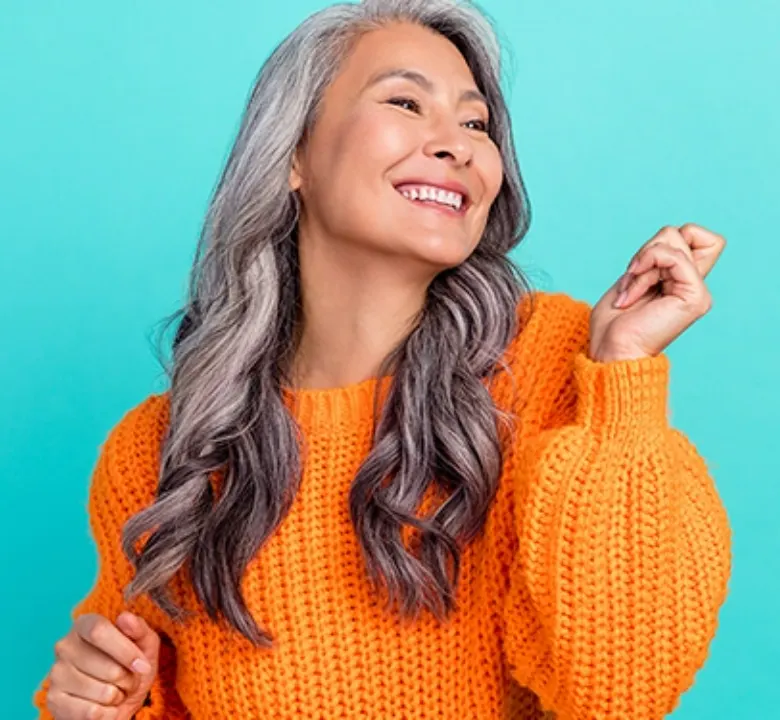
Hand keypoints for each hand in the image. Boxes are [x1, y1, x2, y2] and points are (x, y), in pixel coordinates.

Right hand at [45, 611, 159, 719]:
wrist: (116, 698)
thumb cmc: (129, 665)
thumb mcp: (144, 644)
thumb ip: (139, 629)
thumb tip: (125, 618)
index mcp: (85, 624)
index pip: (99, 631)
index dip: (125, 651)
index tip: (143, 666)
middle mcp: (65, 646)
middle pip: (108, 667)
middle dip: (128, 679)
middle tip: (129, 680)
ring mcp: (56, 673)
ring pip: (103, 692)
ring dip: (119, 696)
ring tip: (116, 691)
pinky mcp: (54, 700)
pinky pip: (91, 712)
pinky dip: (107, 713)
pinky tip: (105, 706)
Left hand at [589, 224, 725, 361]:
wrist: (612, 351)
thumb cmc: (614, 324)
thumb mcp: (633, 278)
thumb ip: (655, 256)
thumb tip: (670, 235)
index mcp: (681, 281)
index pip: (693, 235)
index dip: (664, 241)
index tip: (639, 268)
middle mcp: (694, 284)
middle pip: (682, 231)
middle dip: (647, 249)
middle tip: (632, 279)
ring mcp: (697, 291)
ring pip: (674, 237)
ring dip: (641, 262)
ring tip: (631, 291)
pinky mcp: (696, 297)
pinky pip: (673, 256)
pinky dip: (645, 268)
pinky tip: (632, 294)